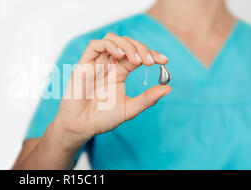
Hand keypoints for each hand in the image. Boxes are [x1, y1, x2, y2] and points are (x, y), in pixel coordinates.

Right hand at [53, 33, 171, 142]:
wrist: (81, 127)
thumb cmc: (102, 118)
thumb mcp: (130, 108)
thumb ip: (147, 98)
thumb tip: (169, 87)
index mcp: (119, 72)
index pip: (137, 55)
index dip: (152, 54)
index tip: (165, 61)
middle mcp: (108, 65)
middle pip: (126, 43)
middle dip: (141, 48)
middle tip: (149, 62)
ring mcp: (96, 63)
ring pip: (111, 39)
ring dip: (127, 44)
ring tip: (136, 59)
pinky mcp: (84, 65)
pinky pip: (94, 45)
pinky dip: (109, 45)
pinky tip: (120, 54)